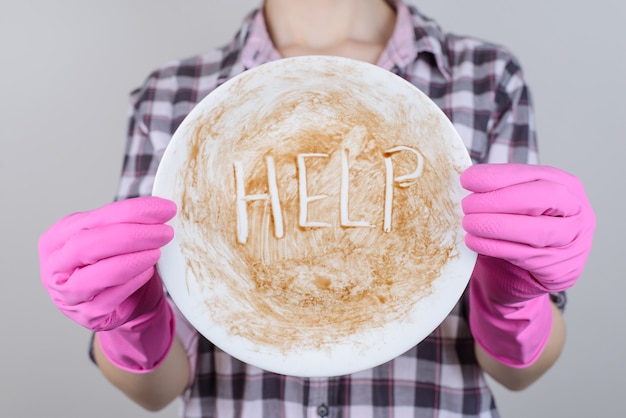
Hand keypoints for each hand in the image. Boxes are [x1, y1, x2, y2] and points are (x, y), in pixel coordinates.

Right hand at [39, 196, 176, 371]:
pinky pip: (111, 297)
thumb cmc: (112, 264)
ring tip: (157, 251)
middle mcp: (56, 265)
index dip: (134, 211)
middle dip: (133, 235)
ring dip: (133, 260)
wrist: (120, 302)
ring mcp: (67, 294)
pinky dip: (133, 281)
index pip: (97, 218)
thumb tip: (159, 209)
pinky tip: (147, 271)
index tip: (164, 209)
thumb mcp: (112, 238)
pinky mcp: (87, 315)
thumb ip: (126, 223)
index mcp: (59, 237)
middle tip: (164, 232)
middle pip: (90, 244)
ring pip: (98, 274)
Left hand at [461, 163, 594, 296]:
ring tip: (468, 223)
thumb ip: (500, 191)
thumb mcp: (514, 206)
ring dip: (495, 225)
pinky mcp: (561, 269)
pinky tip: (474, 241)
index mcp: (566, 186)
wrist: (524, 276)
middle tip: (468, 205)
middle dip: (499, 199)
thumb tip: (468, 180)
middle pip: (542, 198)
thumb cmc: (518, 234)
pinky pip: (524, 255)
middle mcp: (577, 212)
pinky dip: (494, 247)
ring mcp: (573, 242)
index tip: (467, 179)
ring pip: (536, 230)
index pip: (532, 174)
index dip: (497, 176)